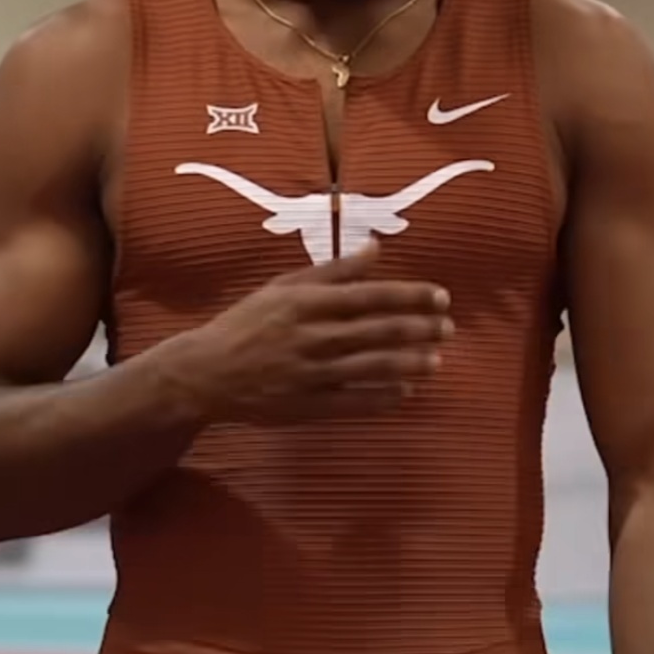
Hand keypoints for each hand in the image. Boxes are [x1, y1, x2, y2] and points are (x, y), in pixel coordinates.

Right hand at [182, 237, 453, 422]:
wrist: (205, 372)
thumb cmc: (247, 323)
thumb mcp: (284, 287)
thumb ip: (333, 270)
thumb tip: (376, 248)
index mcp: (305, 302)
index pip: (369, 296)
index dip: (409, 296)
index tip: (441, 297)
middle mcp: (310, 336)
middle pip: (376, 331)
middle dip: (419, 329)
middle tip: (449, 328)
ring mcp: (309, 373)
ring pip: (370, 367)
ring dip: (409, 364)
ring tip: (437, 360)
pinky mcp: (306, 405)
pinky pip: (353, 401)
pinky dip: (382, 397)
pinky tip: (406, 392)